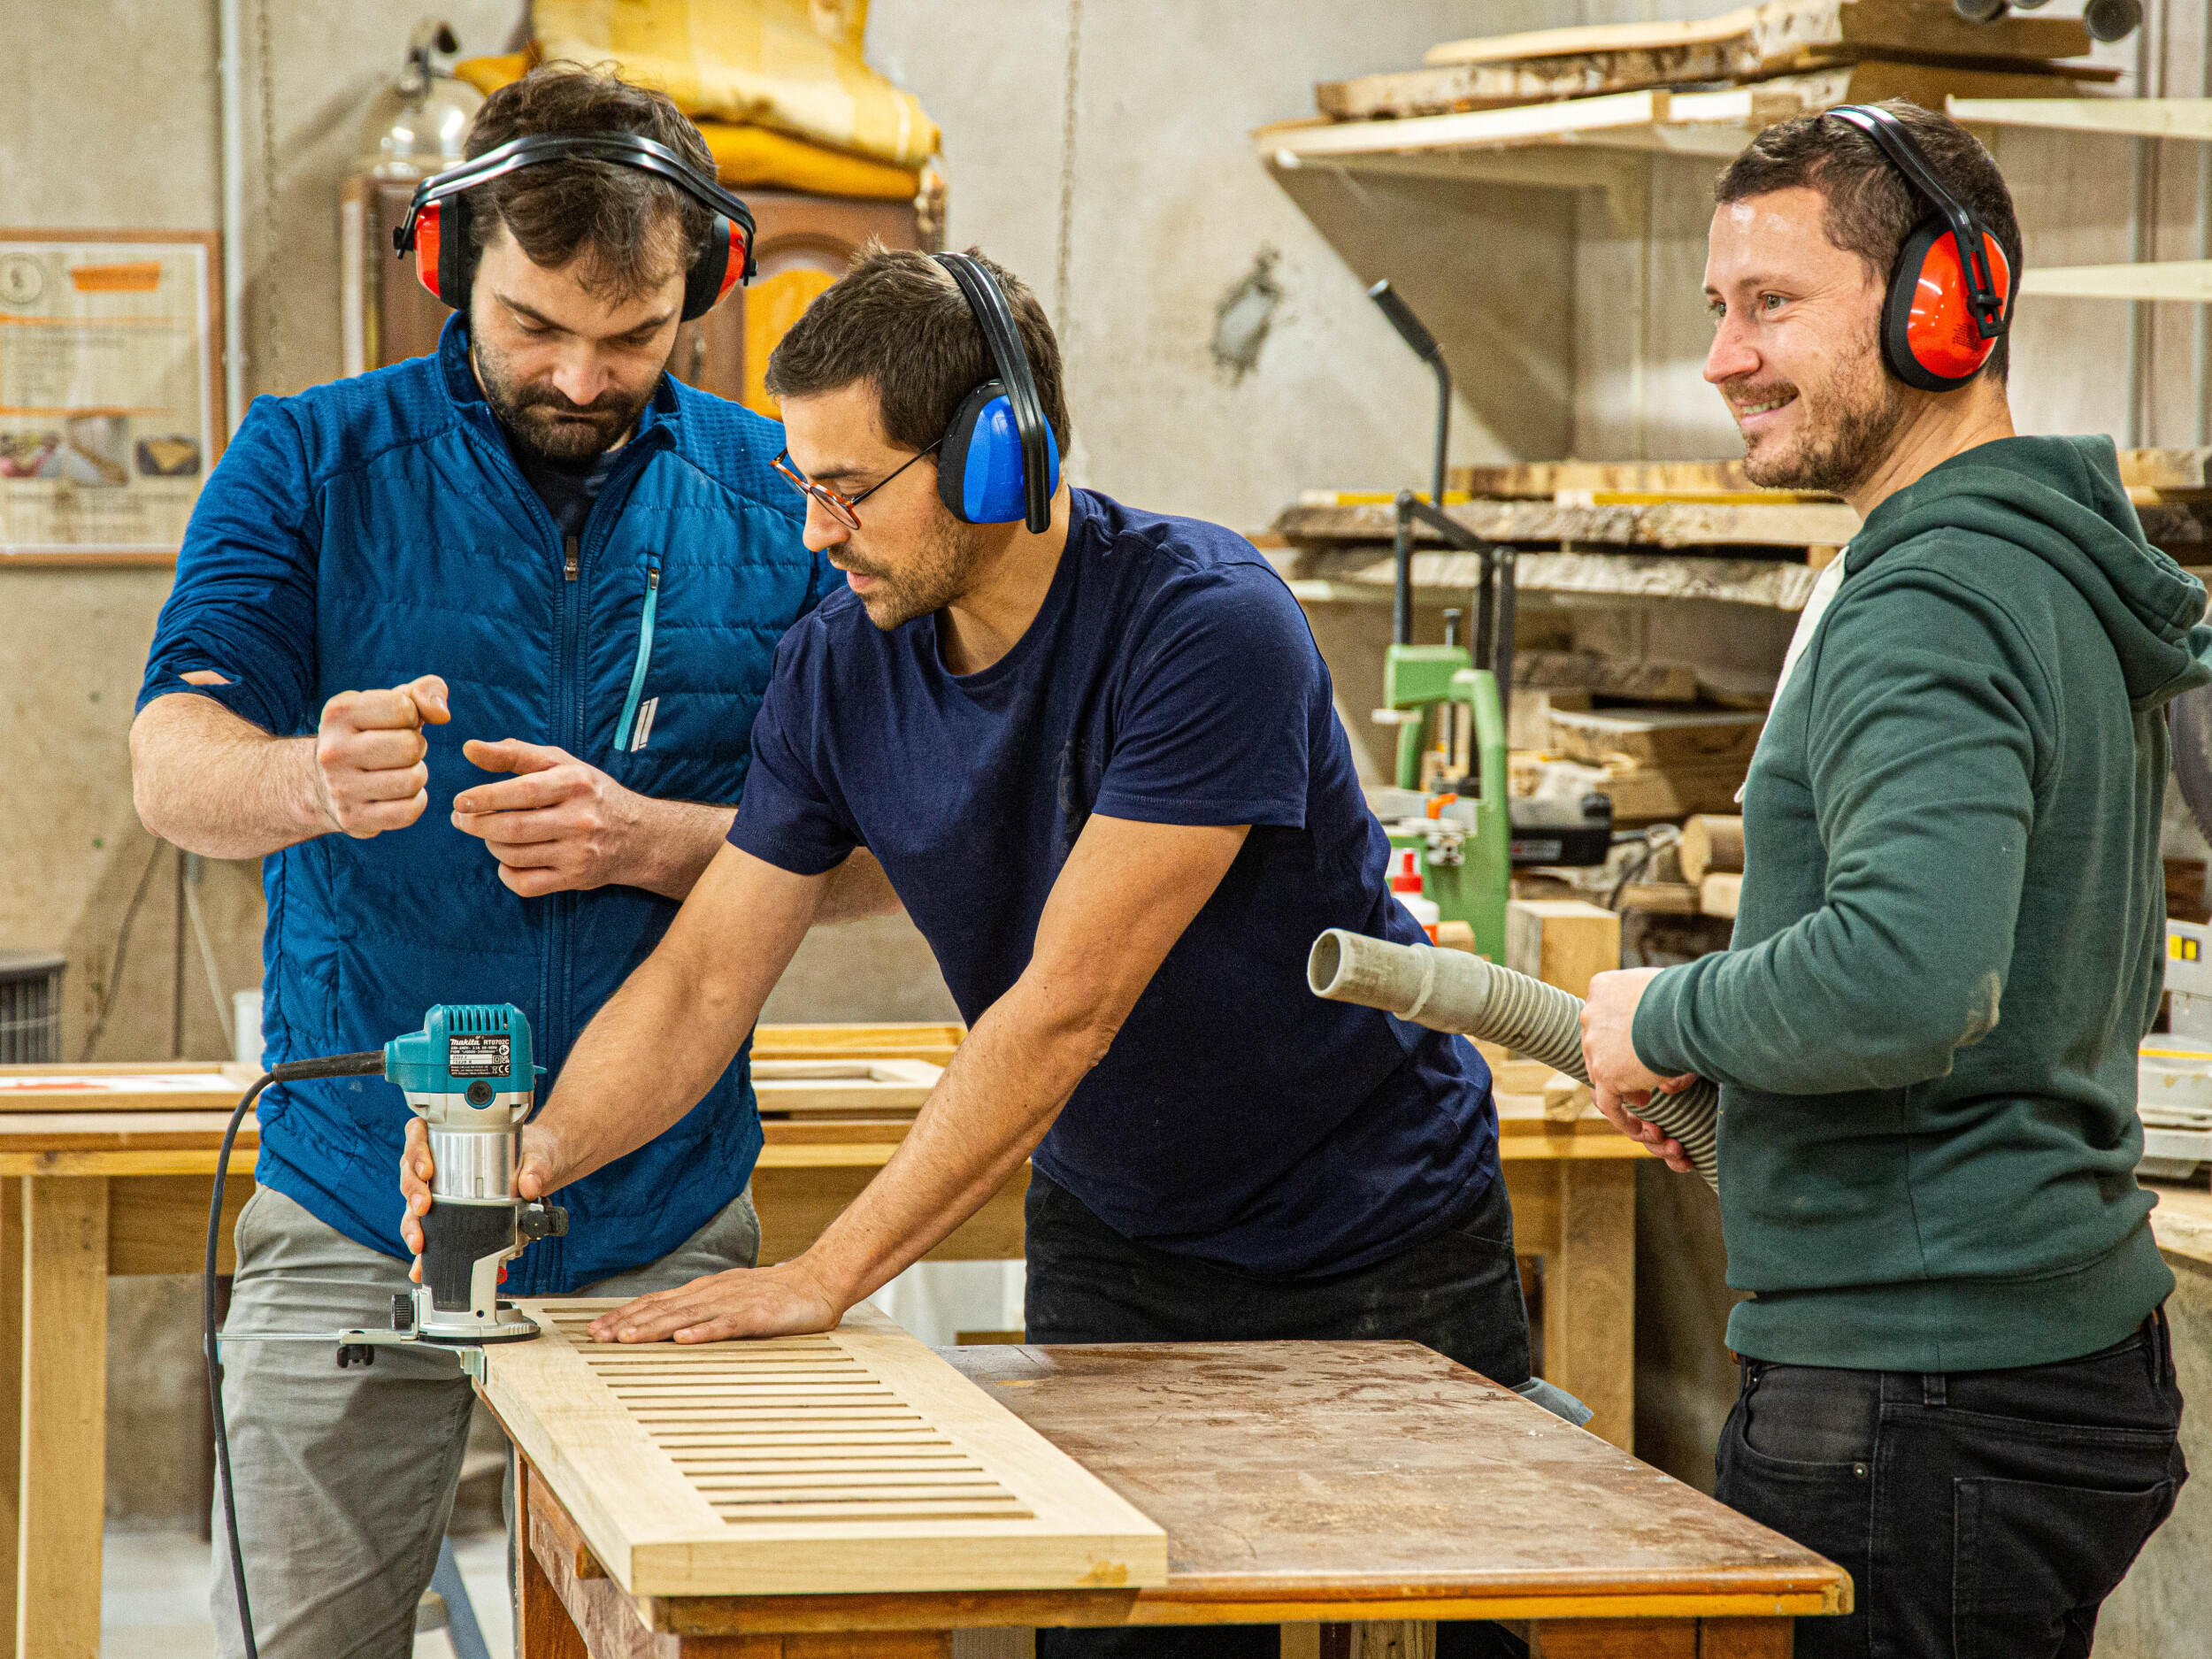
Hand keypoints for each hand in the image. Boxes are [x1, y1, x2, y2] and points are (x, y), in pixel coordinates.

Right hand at [313, 675, 449, 836]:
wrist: (322, 781)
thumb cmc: (370, 733)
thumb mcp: (390, 703)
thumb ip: (426, 692)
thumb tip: (443, 714)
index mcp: (338, 713)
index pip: (404, 709)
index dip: (412, 716)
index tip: (396, 724)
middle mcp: (333, 750)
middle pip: (411, 746)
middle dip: (417, 747)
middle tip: (401, 751)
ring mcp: (340, 787)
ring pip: (412, 780)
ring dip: (417, 775)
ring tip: (400, 771)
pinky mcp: (352, 818)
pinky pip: (409, 811)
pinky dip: (415, 801)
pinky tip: (401, 794)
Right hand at [400, 1117, 566, 1280]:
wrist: (539, 1170)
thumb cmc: (531, 1154)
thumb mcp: (537, 1155)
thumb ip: (536, 1167)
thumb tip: (529, 1186)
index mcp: (452, 1137)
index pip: (418, 1134)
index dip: (415, 1150)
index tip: (427, 1170)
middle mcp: (438, 1163)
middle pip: (410, 1173)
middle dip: (413, 1191)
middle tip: (424, 1206)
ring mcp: (439, 1190)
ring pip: (412, 1204)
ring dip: (412, 1224)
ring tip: (419, 1242)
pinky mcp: (445, 1214)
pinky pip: (427, 1229)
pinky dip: (422, 1247)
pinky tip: (421, 1263)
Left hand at [451, 738, 650, 897]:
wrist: (640, 836)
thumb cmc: (591, 793)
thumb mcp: (561, 764)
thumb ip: (514, 753)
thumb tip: (469, 748)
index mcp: (575, 784)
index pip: (522, 791)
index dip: (485, 797)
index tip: (460, 801)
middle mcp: (580, 819)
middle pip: (512, 828)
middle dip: (477, 824)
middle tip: (461, 819)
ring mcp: (578, 853)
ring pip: (513, 855)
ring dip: (491, 844)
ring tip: (490, 833)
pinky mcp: (575, 879)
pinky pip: (525, 884)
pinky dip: (506, 873)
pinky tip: (508, 860)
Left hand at [586, 1260, 844, 1343]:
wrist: (818, 1280)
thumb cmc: (775, 1296)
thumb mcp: (731, 1300)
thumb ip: (702, 1311)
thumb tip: (667, 1328)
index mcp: (705, 1291)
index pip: (657, 1302)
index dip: (626, 1315)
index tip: (597, 1330)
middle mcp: (713, 1293)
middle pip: (664, 1308)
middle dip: (628, 1322)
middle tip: (598, 1337)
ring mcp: (735, 1303)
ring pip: (687, 1316)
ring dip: (655, 1327)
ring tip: (627, 1338)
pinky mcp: (758, 1316)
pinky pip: (727, 1325)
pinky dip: (704, 1332)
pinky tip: (684, 1341)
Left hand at [1579, 967, 1697, 1173]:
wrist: (1684, 1009)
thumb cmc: (1689, 998)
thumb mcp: (1670, 998)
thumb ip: (1662, 1023)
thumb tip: (1666, 1070)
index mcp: (1603, 987)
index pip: (1604, 1017)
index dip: (1620, 1038)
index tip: (1640, 1051)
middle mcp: (1591, 1013)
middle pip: (1599, 1047)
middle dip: (1620, 1065)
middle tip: (1644, 1084)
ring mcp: (1593, 1044)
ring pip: (1602, 1075)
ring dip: (1623, 1091)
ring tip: (1646, 1100)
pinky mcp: (1604, 1073)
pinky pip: (1609, 1103)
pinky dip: (1625, 1119)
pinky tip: (1645, 1128)